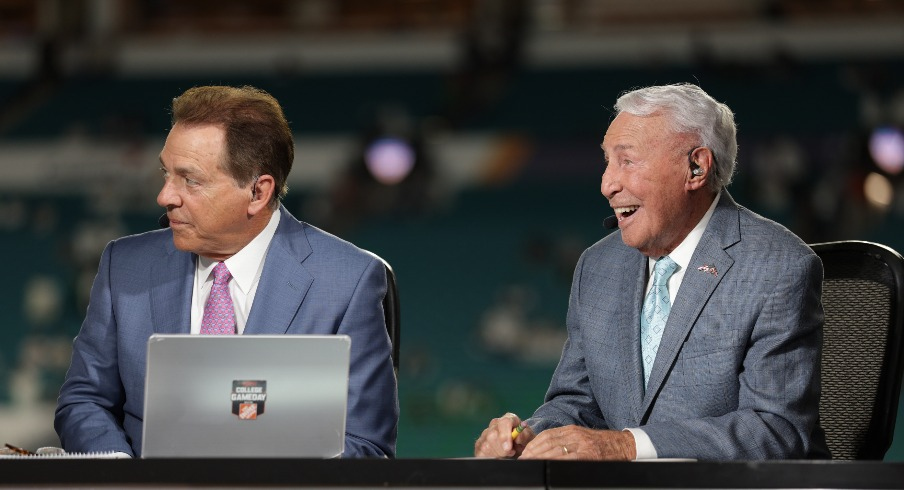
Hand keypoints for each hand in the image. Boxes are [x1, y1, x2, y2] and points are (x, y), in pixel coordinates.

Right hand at [474, 413, 534, 457]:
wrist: (518, 446)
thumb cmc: (524, 440)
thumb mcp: (529, 438)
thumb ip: (525, 436)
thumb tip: (517, 437)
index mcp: (508, 419)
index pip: (504, 422)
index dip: (505, 435)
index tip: (509, 448)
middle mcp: (495, 424)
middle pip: (492, 435)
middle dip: (502, 449)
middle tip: (511, 453)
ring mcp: (485, 433)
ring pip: (486, 445)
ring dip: (497, 454)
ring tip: (506, 454)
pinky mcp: (479, 444)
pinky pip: (481, 452)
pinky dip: (491, 457)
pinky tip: (498, 456)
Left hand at [518, 425, 635, 459]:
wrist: (623, 445)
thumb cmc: (601, 445)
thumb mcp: (581, 438)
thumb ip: (565, 441)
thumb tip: (545, 451)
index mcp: (571, 430)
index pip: (546, 435)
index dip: (533, 445)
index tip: (524, 453)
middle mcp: (574, 435)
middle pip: (548, 443)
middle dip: (533, 453)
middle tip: (522, 461)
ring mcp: (581, 445)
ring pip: (555, 451)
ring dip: (540, 459)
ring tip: (531, 465)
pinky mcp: (588, 455)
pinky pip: (568, 459)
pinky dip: (555, 463)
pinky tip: (548, 467)